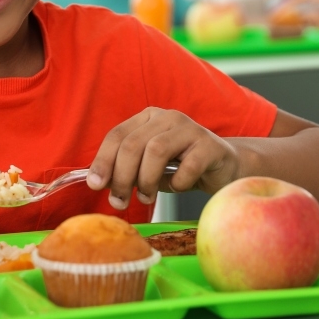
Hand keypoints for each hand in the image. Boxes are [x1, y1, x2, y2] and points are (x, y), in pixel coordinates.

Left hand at [87, 107, 241, 209]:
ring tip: (147, 197)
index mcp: (148, 118)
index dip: (103, 160)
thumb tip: (99, 182)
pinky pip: (187, 166)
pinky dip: (178, 183)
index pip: (117, 135)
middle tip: (120, 201)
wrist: (223, 168)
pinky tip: (178, 187)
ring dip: (146, 180)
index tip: (95, 185)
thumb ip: (126, 170)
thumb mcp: (149, 167)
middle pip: (133, 144)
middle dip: (122, 176)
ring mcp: (190, 128)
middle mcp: (167, 117)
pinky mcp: (210, 145)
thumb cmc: (182, 167)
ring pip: (156, 151)